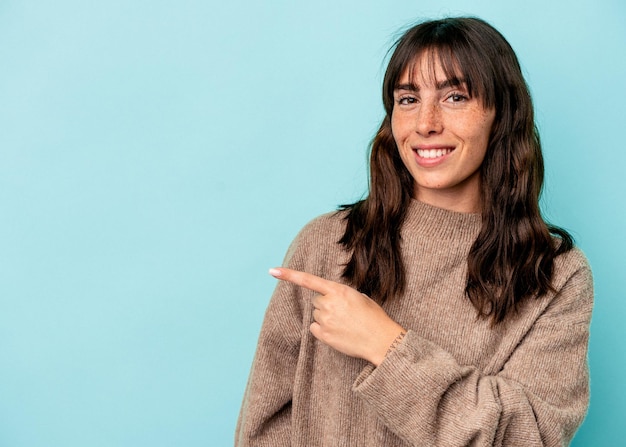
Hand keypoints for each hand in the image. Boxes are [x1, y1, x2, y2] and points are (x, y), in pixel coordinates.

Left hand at [269, 267, 404, 365]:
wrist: (381, 340)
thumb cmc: (373, 317)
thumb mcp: (359, 297)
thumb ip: (341, 294)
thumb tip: (330, 297)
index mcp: (338, 291)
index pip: (309, 280)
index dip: (289, 275)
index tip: (272, 271)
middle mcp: (328, 304)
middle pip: (316, 301)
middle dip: (326, 304)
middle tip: (344, 312)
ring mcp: (324, 320)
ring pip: (316, 315)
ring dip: (326, 317)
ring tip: (345, 323)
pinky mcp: (323, 335)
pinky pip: (315, 328)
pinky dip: (323, 330)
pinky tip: (338, 332)